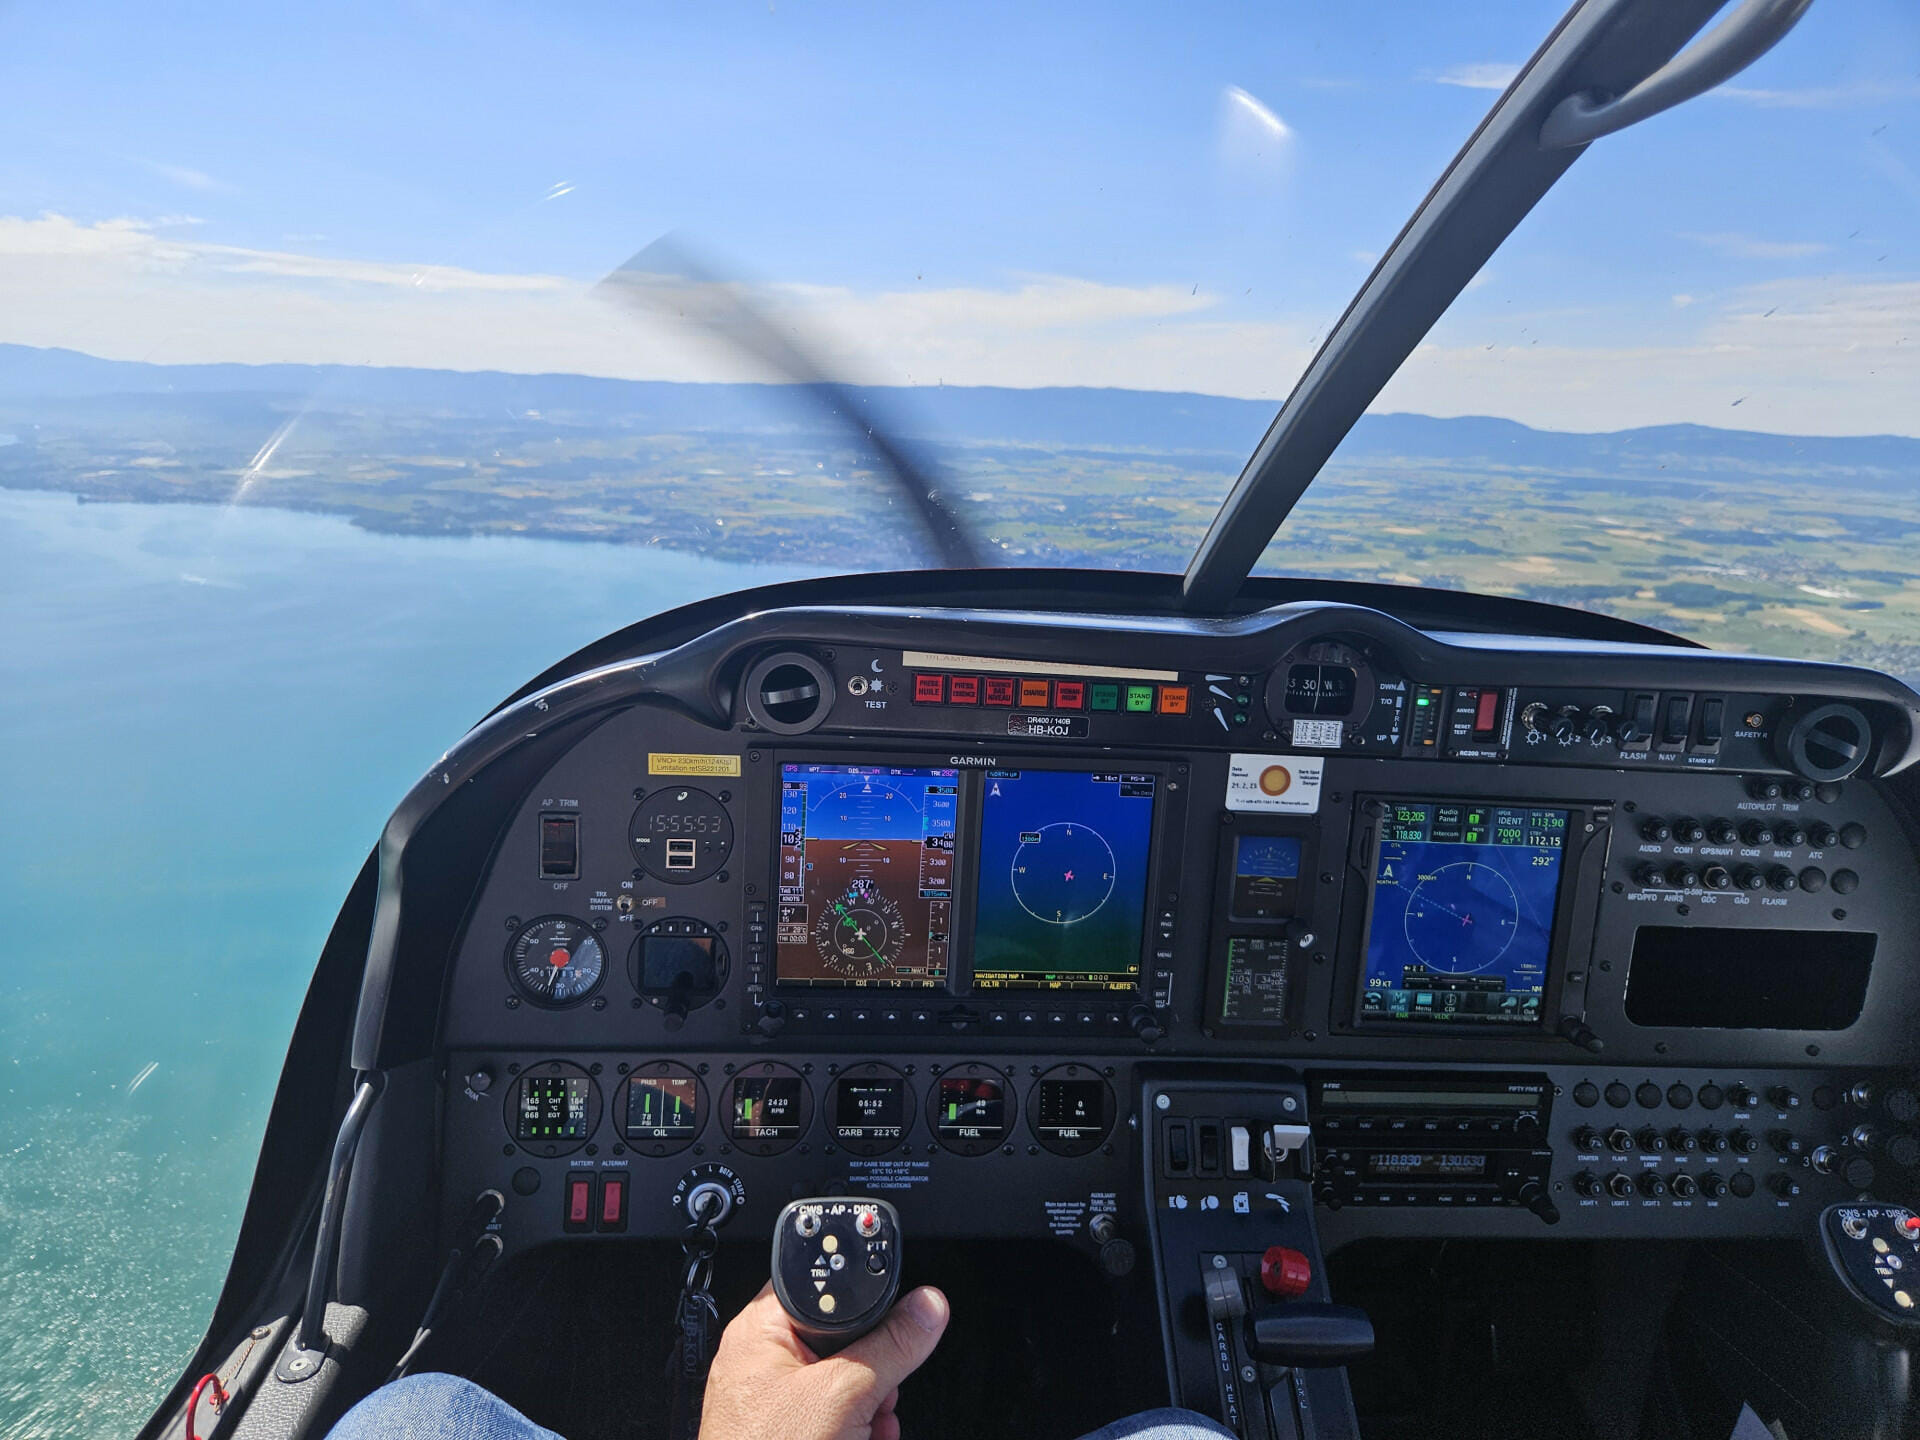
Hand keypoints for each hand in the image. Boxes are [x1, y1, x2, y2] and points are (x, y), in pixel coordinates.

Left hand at [698, 1282, 948, 1439]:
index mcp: (763, 1331)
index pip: (822, 1286)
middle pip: (844, 1338)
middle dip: (875, 1369)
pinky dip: (859, 1431)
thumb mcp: (843, 1394)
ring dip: (872, 1406)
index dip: (863, 1298)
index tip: (896, 1316)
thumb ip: (891, 1345)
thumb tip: (928, 1306)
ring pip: (846, 1383)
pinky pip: (837, 1417)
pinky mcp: (791, 1435)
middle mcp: (764, 1361)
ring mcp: (776, 1403)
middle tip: (877, 1390)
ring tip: (870, 1428)